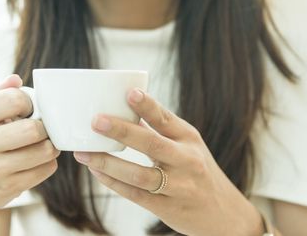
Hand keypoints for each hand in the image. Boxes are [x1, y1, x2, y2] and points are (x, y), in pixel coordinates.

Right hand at [0, 74, 59, 219]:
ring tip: (40, 144)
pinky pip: (47, 168)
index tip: (26, 111)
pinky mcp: (7, 187)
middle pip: (34, 129)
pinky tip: (36, 161)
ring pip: (45, 150)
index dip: (29, 103)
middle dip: (43, 128)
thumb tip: (14, 79)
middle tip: (39, 129)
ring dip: (49, 146)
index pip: (16, 99)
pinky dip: (48, 163)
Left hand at [73, 88, 263, 235]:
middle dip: (122, 131)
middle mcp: (186, 160)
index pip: (167, 119)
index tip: (130, 93)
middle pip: (152, 144)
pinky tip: (97, 172)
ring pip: (139, 174)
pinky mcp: (167, 207)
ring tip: (84, 153)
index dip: (148, 106)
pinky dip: (113, 183)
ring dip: (108, 163)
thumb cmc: (198, 171)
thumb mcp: (189, 146)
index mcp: (189, 138)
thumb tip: (127, 112)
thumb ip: (162, 132)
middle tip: (97, 121)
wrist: (223, 213)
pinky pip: (135, 194)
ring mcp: (178, 186)